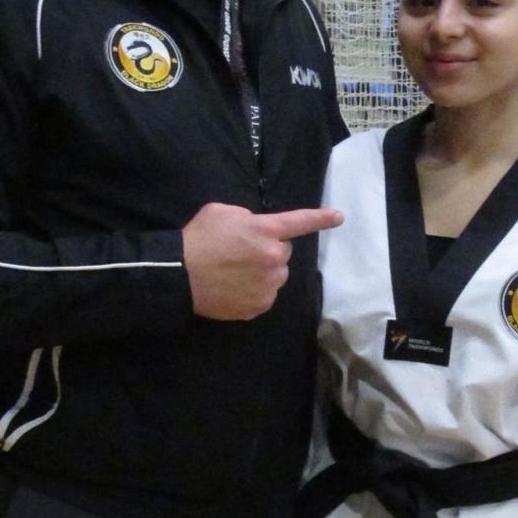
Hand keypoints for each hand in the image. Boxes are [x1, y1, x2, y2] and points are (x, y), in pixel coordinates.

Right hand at [182, 203, 342, 320]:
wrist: (178, 275)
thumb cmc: (198, 239)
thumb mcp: (222, 212)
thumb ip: (247, 217)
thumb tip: (256, 228)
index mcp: (265, 231)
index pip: (299, 222)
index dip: (321, 219)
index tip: (339, 217)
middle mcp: (273, 258)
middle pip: (284, 252)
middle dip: (269, 249)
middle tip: (242, 251)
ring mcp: (268, 285)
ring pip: (276, 275)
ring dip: (264, 271)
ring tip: (235, 271)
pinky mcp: (259, 305)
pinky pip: (265, 294)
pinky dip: (255, 290)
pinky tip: (233, 286)